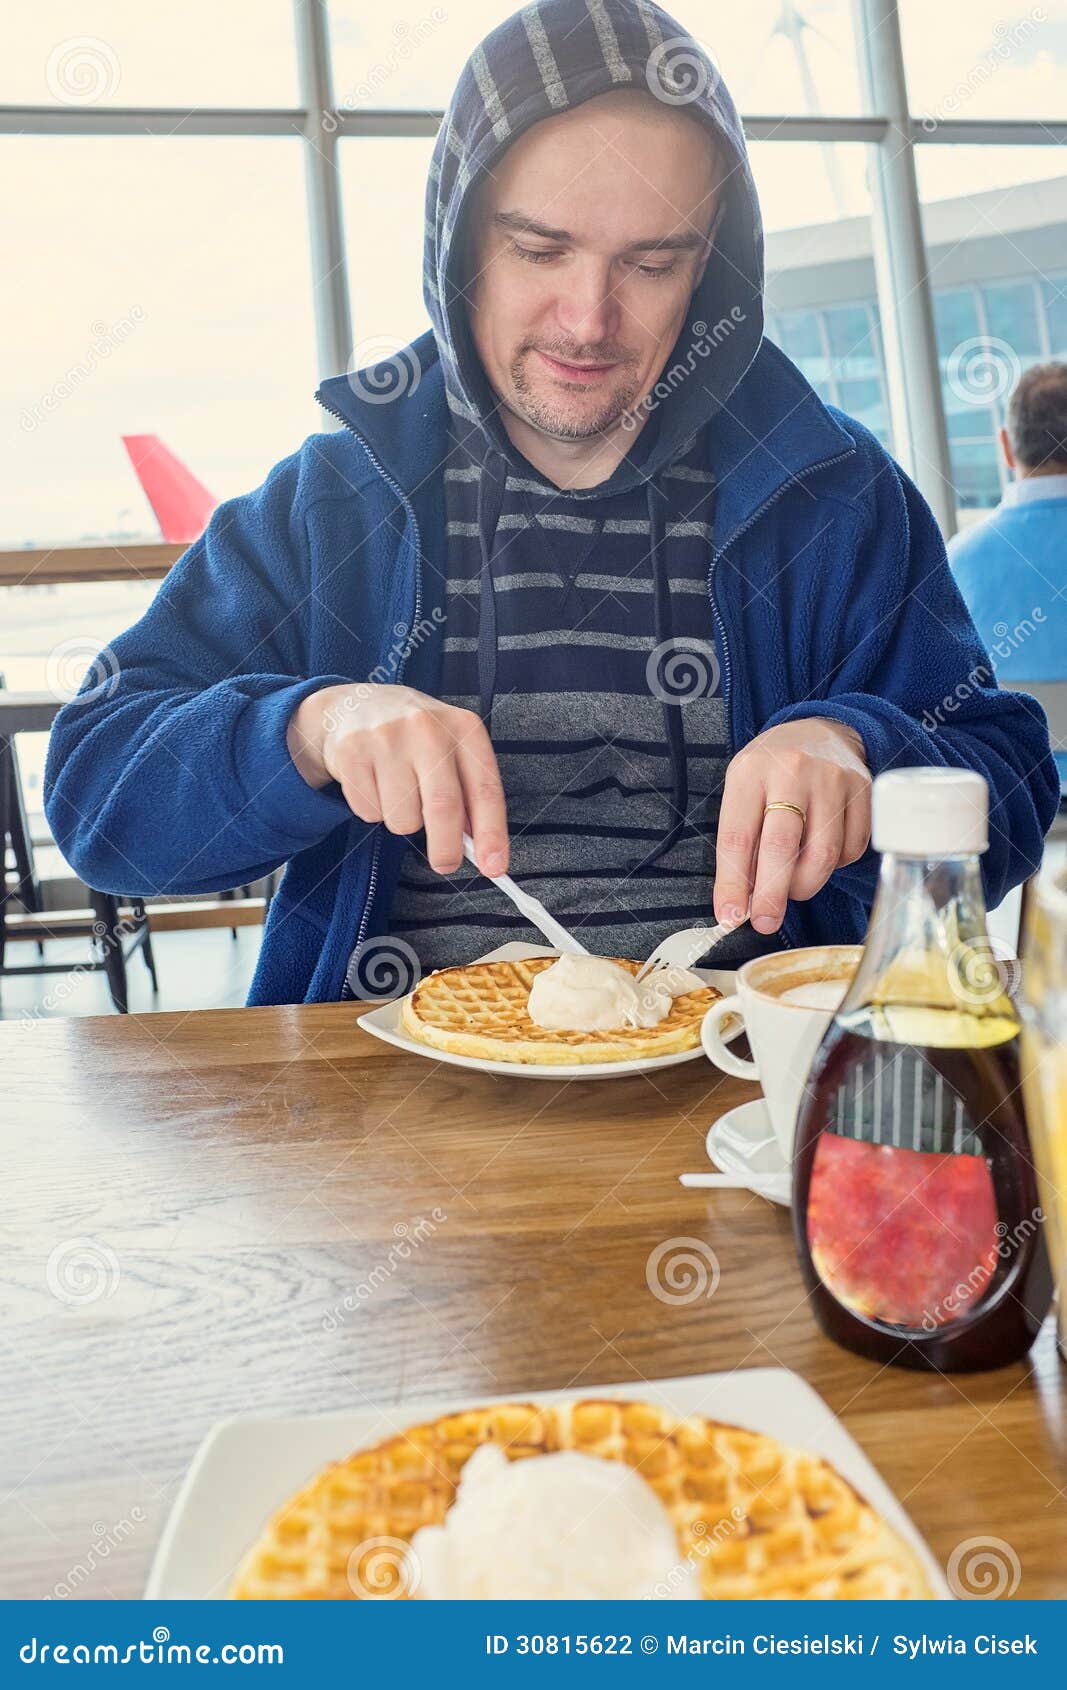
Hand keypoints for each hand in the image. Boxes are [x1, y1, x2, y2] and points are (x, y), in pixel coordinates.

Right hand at [286, 683, 508, 875]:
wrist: (354, 707)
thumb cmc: (414, 737)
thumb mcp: (450, 749)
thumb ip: (468, 793)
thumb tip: (481, 849)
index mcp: (463, 727)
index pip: (485, 788)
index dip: (492, 833)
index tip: (495, 867)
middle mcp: (427, 728)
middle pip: (443, 808)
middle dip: (446, 849)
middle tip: (445, 863)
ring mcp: (387, 738)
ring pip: (402, 818)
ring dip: (403, 821)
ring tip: (398, 792)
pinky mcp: (352, 752)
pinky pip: (370, 813)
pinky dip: (374, 812)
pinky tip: (373, 783)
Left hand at [713, 717, 870, 934]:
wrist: (819, 733)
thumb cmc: (772, 772)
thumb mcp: (743, 793)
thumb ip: (741, 843)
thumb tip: (741, 902)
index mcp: (751, 772)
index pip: (737, 837)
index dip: (732, 883)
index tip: (730, 915)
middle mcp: (792, 771)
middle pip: (781, 848)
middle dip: (771, 896)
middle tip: (765, 922)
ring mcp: (832, 779)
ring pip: (822, 855)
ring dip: (804, 885)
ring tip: (792, 886)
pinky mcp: (864, 790)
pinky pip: (852, 849)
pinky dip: (835, 866)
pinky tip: (820, 853)